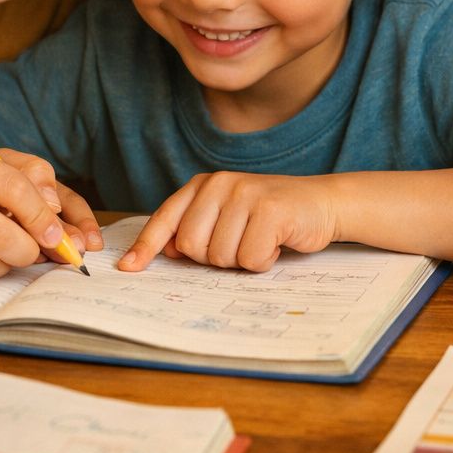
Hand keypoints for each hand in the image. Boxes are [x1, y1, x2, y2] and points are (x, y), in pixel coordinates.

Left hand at [117, 171, 339, 272]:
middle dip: (214, 258)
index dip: (146, 246)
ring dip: (242, 260)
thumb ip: (198, 229)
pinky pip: (249, 258)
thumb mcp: (229, 217)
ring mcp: (245, 194)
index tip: (129, 268)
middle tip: (240, 244)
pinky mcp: (270, 210)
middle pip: (191, 246)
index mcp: (204, 185)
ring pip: (219, 256)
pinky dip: (263, 261)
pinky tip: (276, 244)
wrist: (323, 204)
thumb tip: (167, 253)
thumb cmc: (272, 217)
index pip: (166, 218)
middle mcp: (220, 184)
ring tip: (260, 241)